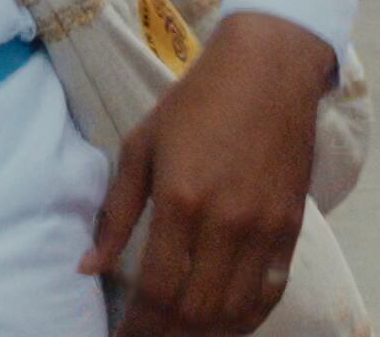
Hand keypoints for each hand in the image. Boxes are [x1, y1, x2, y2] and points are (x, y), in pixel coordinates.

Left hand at [86, 13, 331, 336]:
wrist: (268, 69)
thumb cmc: (196, 101)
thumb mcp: (141, 146)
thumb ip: (116, 212)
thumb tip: (88, 267)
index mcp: (181, 200)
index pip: (156, 289)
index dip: (137, 326)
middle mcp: (225, 223)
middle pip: (194, 310)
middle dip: (166, 335)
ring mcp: (264, 229)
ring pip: (234, 311)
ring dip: (205, 334)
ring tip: (178, 336)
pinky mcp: (291, 228)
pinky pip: (270, 292)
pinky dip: (247, 319)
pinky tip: (224, 326)